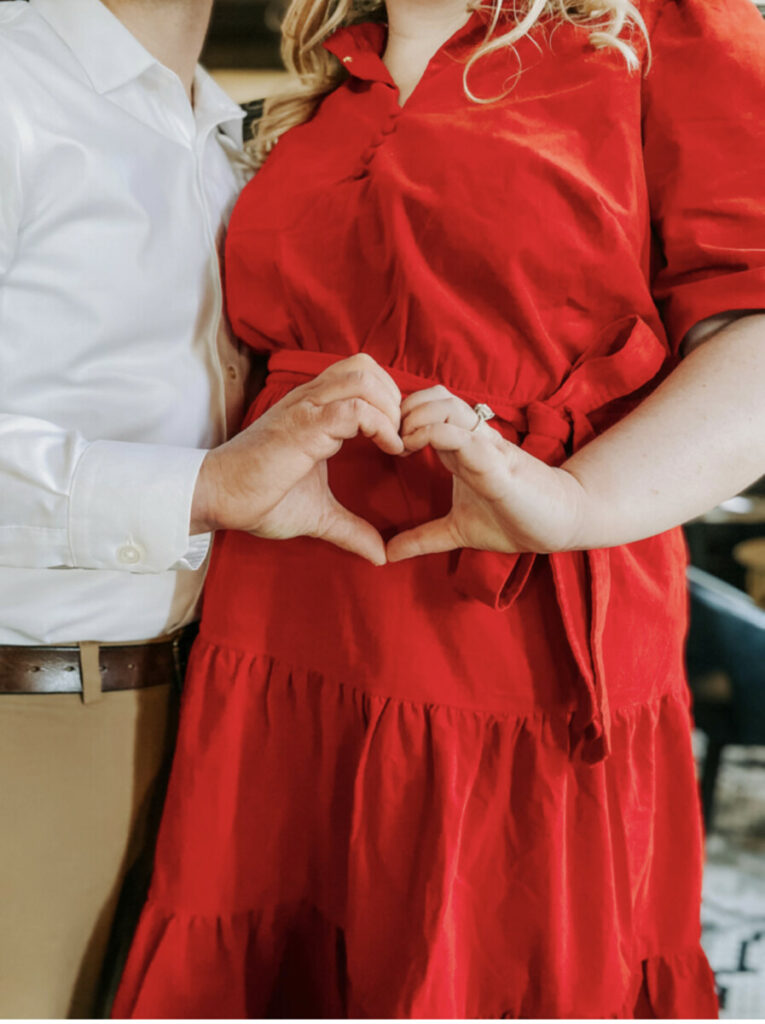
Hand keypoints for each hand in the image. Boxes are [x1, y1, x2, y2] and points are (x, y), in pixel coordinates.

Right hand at [191, 354, 403, 564]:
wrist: (218, 498)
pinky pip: (354, 409)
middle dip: (395, 397)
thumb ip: (350, 529)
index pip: (361, 376)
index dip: (389, 400)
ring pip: (363, 379)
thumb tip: (379, 555)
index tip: (400, 439)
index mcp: (314, 410)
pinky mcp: (304, 426)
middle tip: (403, 436)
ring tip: (397, 442)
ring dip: (391, 408)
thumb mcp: (318, 514)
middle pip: (366, 367)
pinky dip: (381, 425)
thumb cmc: (260, 499)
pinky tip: (390, 449)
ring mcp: (307, 410)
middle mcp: (311, 400)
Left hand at [386, 386, 587, 561]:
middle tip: (389, 439)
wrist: (559, 525)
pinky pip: (465, 436)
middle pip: (435, 395)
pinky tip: (416, 450)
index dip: (400, 415)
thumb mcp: (457, 531)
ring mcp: (485, 447)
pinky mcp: (498, 464)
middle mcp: (472, 439)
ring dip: (417, 417)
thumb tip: (388, 554)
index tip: (384, 443)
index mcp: (460, 447)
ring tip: (403, 443)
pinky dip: (434, 433)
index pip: (427, 407)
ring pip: (448, 405)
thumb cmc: (513, 519)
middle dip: (404, 409)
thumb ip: (423, 538)